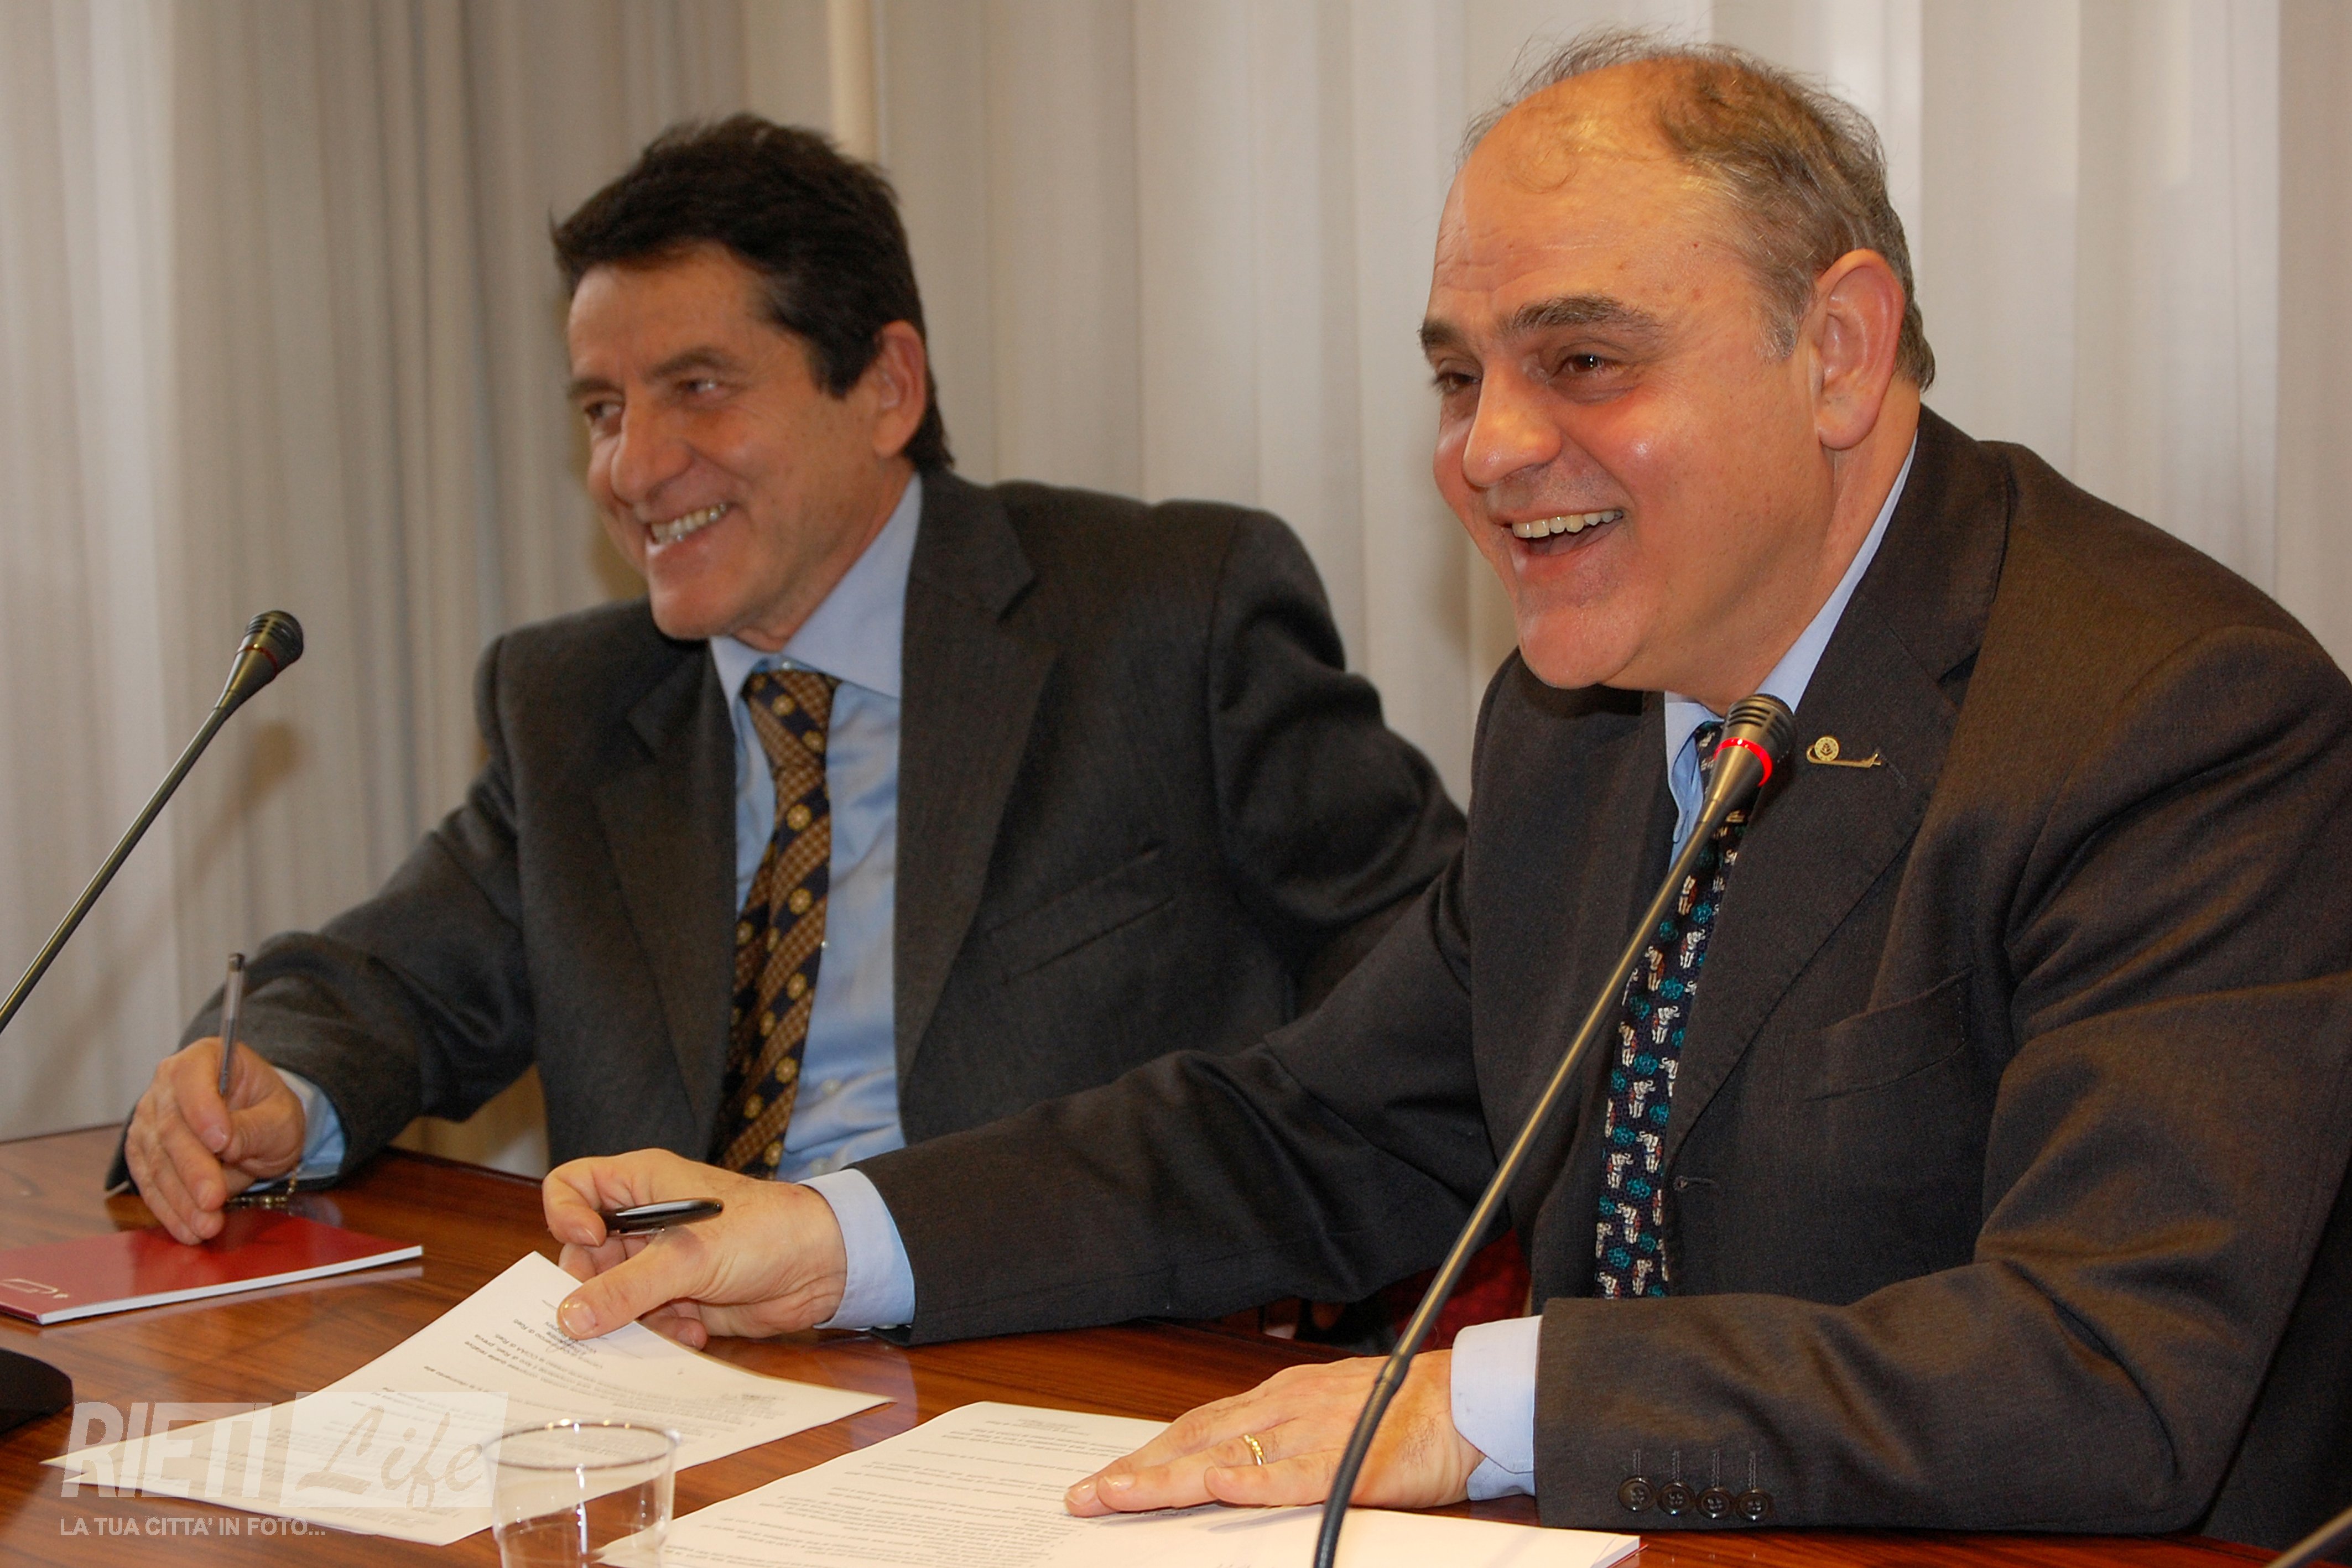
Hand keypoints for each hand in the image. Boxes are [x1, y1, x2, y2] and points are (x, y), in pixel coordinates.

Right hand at [124, 1039, 306, 1243]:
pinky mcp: (143, 1153)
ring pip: (157, 1161)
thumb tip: (226, 1144)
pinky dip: (169, 1209)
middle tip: (213, 1199)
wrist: (257, 1127)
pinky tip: (188, 1229)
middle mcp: (168, 1085)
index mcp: (205, 1058)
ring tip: (207, 1225)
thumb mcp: (281, 1117)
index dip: (203, 1110)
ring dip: (181, 1198)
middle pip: (171, 1128)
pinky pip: (150, 1183)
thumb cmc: (269, 1113)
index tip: (222, 1142)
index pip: (192, 1077)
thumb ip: (255, 1126)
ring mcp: (149, 1119)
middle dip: (193, 1169)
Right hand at [542, 1149, 848, 1346]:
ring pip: (611, 1297)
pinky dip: (661, 1334)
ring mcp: (660, 1262)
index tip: (588, 1243)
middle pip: (582, 1256)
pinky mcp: (679, 1298)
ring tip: (668, 1325)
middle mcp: (643, 1221)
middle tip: (608, 1317)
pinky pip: (644, 1322)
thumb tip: (567, 1319)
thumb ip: (625, 1288)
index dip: (564, 1214)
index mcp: (640, 1184)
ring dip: (632, 1320)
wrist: (825, 1265)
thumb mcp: (688, 1257)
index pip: (572, 1185)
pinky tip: (693, 1333)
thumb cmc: (763, 1232)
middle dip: (596, 1290)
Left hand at [1063, 1350, 1483, 1516]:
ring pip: (1227, 1455)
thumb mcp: (1326, 1415)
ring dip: (1169, 1477)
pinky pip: (1294, 1473)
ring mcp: (1314, 1432)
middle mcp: (1285, 1408)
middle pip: (1195, 1440)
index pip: (1197, 1426)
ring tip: (1120, 1493)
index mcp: (1279, 1398)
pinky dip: (1253, 1480)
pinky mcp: (1349, 1460)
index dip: (1147, 1452)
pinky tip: (1218, 1486)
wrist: (1466, 1400)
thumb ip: (1279, 1439)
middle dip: (1137, 1470)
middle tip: (1086, 1495)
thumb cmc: (1399, 1413)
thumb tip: (1227, 1466)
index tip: (1106, 1476)